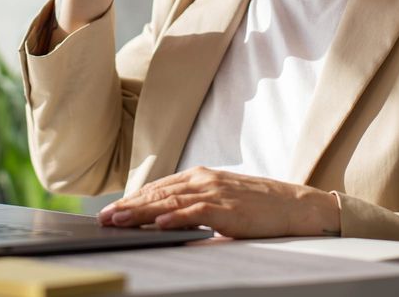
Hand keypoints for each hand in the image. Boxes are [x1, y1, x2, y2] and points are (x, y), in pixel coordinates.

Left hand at [97, 167, 341, 238]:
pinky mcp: (228, 210)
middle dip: (128, 206)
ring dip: (141, 212)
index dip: (132, 198)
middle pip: (158, 193)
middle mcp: (204, 180)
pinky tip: (158, 224)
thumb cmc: (257, 204)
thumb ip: (194, 201)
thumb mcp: (221, 196)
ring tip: (119, 221)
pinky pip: (196, 213)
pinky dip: (175, 218)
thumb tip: (164, 215)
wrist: (294, 205)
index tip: (111, 210)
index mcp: (200, 175)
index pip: (158, 187)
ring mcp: (215, 193)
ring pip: (170, 202)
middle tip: (103, 218)